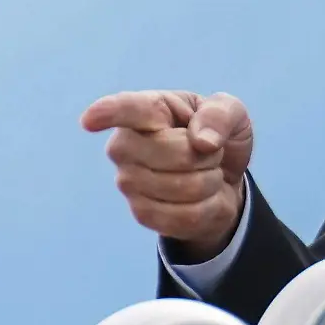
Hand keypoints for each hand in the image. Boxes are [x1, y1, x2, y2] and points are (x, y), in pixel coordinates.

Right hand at [81, 90, 254, 262]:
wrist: (224, 179)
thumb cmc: (218, 136)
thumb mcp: (234, 115)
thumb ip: (222, 114)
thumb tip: (202, 141)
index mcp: (148, 110)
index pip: (125, 109)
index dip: (108, 114)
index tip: (90, 121)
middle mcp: (126, 145)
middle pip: (176, 153)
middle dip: (209, 156)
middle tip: (207, 153)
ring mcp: (129, 182)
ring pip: (186, 187)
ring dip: (211, 182)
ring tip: (203, 173)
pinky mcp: (142, 213)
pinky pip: (188, 216)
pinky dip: (209, 207)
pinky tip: (199, 198)